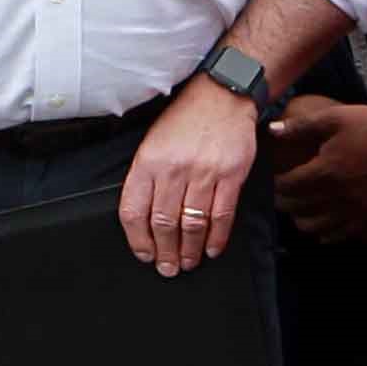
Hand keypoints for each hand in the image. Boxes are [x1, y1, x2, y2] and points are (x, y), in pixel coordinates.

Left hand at [122, 79, 261, 275]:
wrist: (222, 96)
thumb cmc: (184, 121)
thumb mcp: (152, 144)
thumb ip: (147, 179)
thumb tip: (145, 220)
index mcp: (148, 163)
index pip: (135, 211)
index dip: (138, 240)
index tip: (144, 255)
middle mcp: (174, 169)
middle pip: (164, 223)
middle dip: (165, 252)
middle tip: (167, 268)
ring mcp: (204, 172)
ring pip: (192, 223)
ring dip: (189, 249)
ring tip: (188, 263)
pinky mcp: (231, 175)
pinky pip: (222, 214)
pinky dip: (217, 237)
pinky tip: (212, 249)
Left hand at [263, 96, 366, 243]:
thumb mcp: (331, 118)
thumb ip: (299, 127)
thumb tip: (271, 130)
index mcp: (326, 170)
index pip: (289, 186)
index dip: (276, 184)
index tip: (274, 179)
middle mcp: (338, 193)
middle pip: (299, 208)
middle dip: (284, 202)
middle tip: (280, 195)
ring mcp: (355, 205)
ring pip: (317, 226)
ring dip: (302, 220)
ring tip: (299, 211)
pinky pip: (343, 232)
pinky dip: (328, 234)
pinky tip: (322, 230)